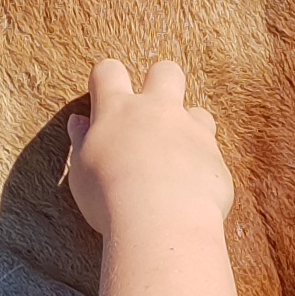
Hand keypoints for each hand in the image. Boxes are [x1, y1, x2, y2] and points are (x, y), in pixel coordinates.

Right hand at [64, 59, 232, 245]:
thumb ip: (82, 142)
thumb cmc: (109, 200)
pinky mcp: (215, 158)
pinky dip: (200, 170)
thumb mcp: (81, 172)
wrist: (160, 224)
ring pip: (198, 112)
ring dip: (188, 130)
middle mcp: (158, 111)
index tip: (103, 98)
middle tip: (149, 116)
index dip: (106, 79)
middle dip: (159, 83)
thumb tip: (79, 122)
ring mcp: (192, 131)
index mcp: (118, 110)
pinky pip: (211, 156)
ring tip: (173, 163)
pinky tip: (187, 196)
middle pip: (166, 72)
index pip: (109, 71)